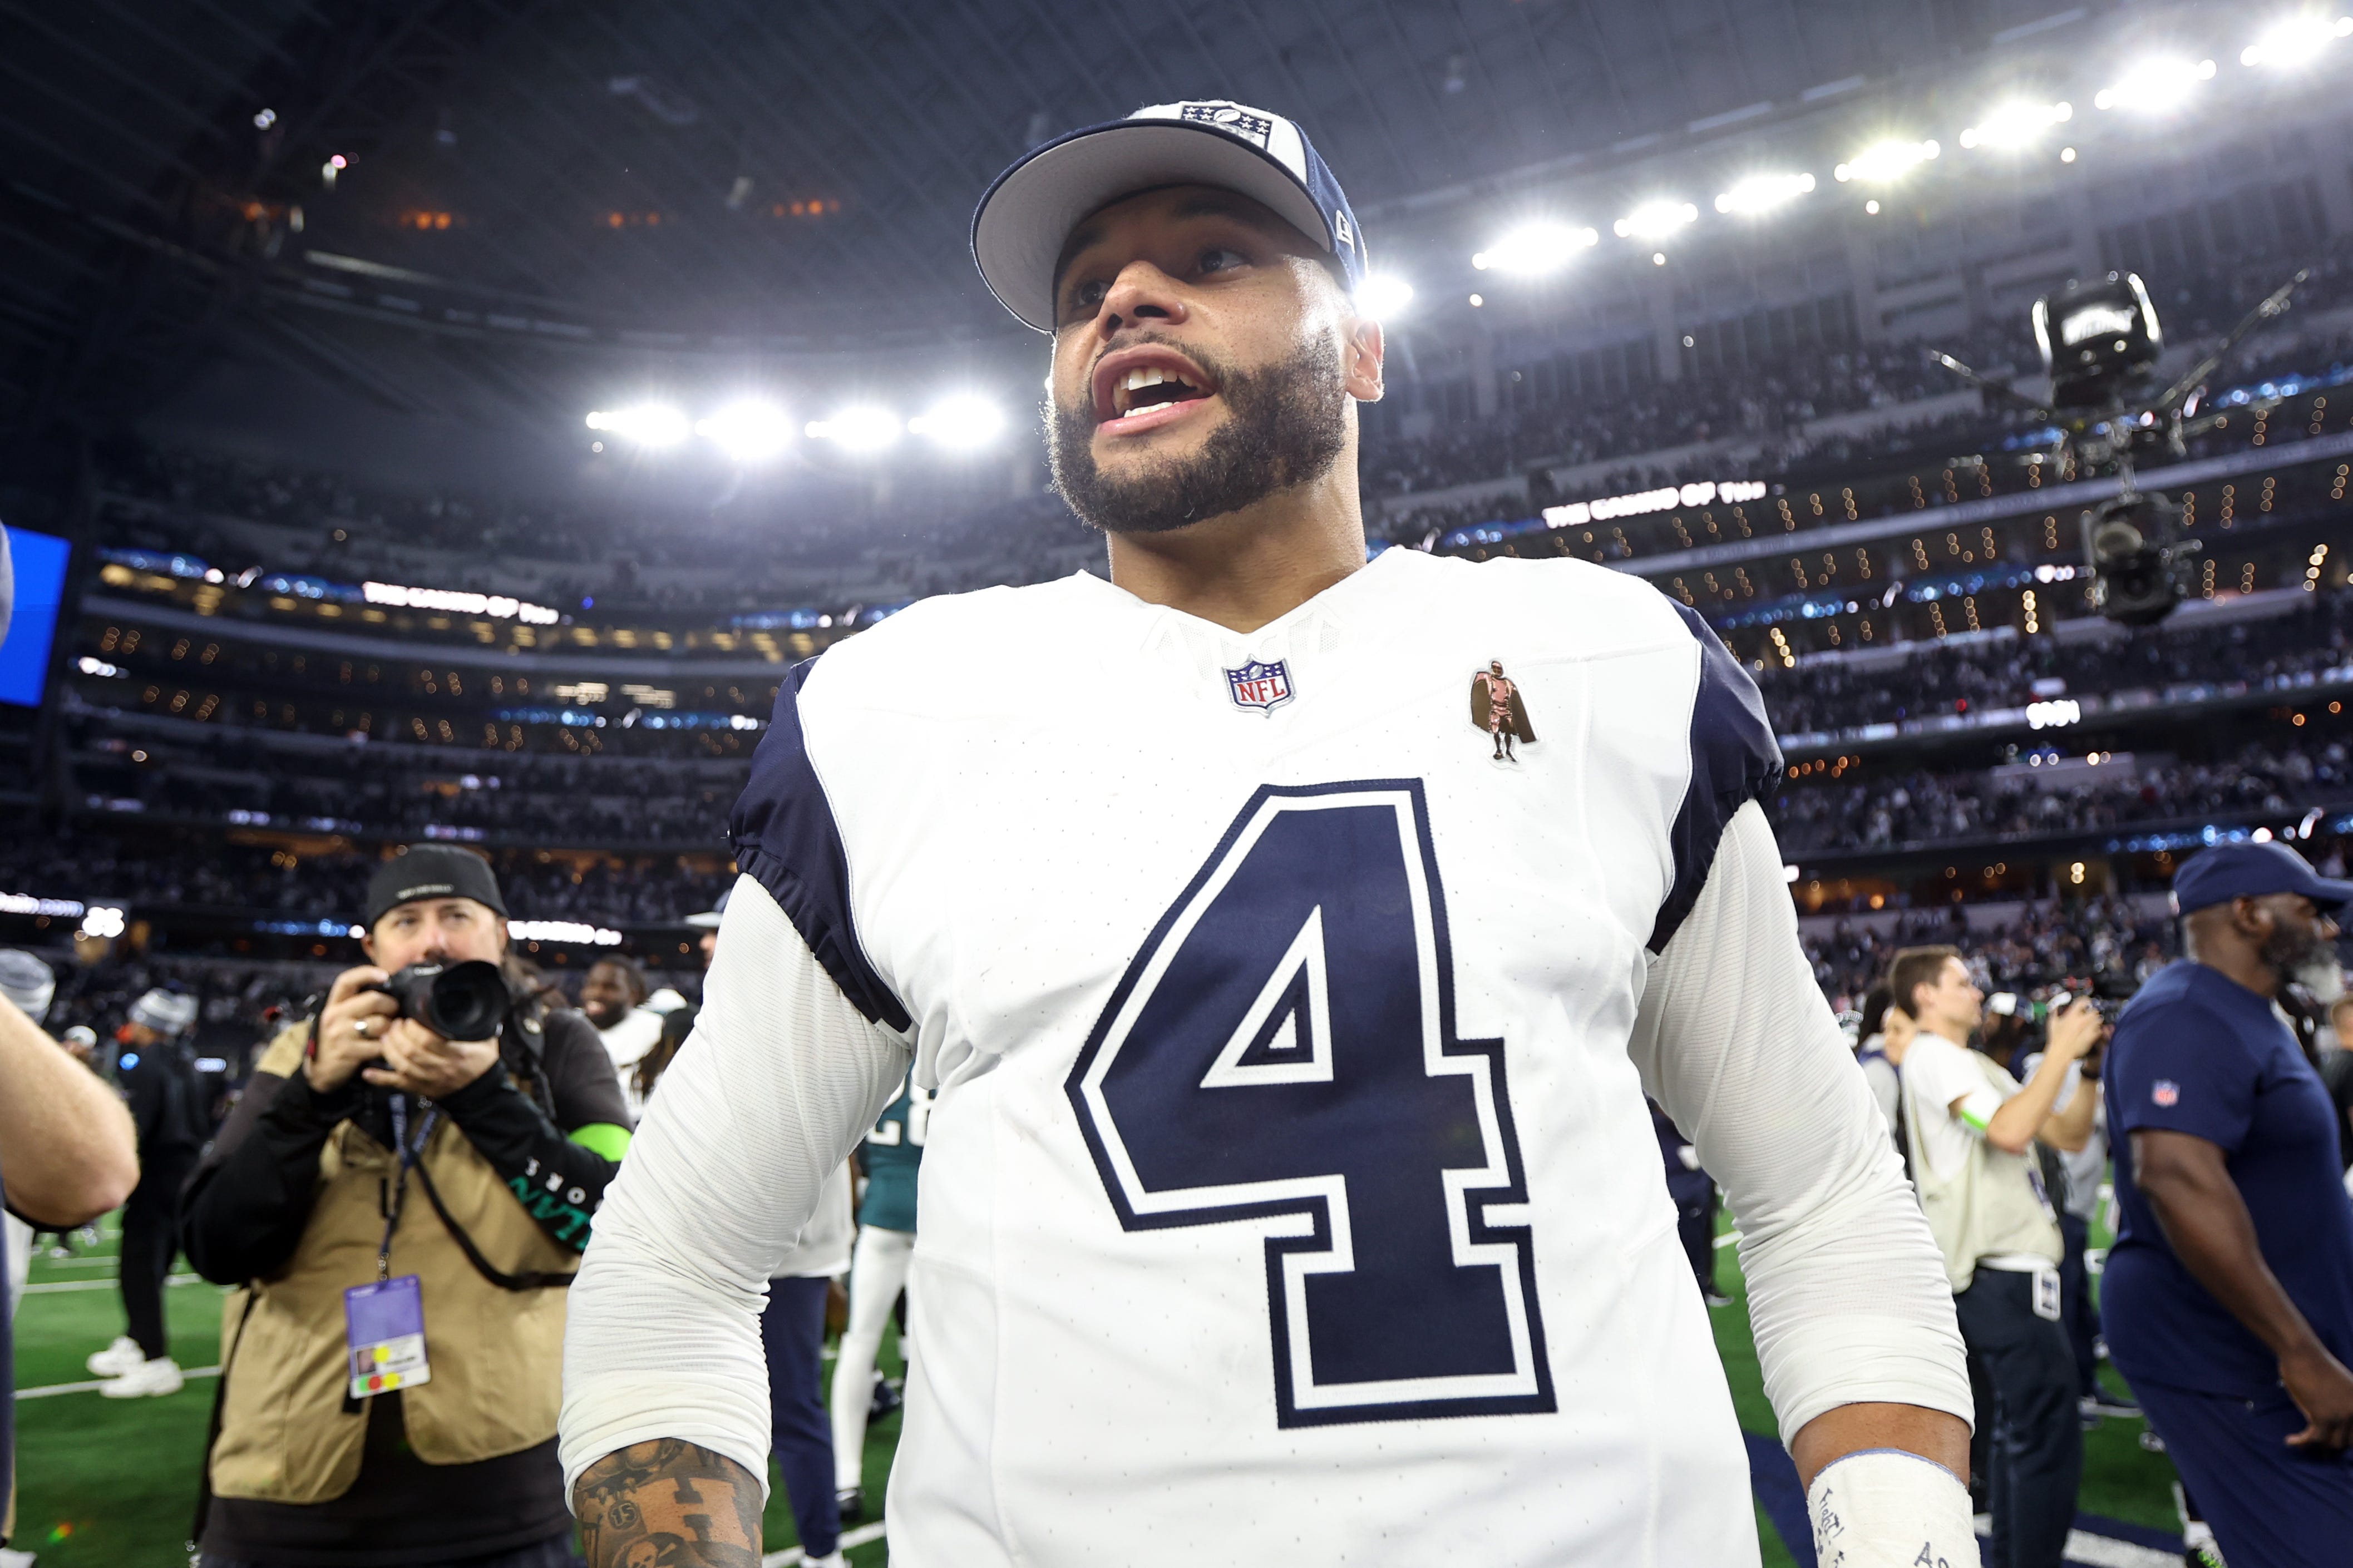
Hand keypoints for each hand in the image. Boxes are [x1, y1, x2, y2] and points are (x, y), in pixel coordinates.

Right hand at [310, 967, 395, 1092]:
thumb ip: (359, 1003)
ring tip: (390, 1032)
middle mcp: (334, 1016)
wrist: (320, 1071)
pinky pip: (380, 1045)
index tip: (385, 975)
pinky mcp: (348, 1052)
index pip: (346, 980)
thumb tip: (389, 987)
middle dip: (391, 1005)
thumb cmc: (339, 1038)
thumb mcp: (342, 1017)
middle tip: (394, 1013)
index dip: (367, 973)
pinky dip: (388, 1046)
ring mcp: (340, 1034)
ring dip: (392, 1028)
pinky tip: (386, 1048)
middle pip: (373, 1000)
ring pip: (380, 1023)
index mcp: (333, 1004)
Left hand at [361, 1017, 500, 1099]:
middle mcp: (442, 1068)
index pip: (428, 1040)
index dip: (413, 1028)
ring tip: (385, 1037)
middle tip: (394, 1023)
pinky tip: (367, 1071)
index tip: (409, 1017)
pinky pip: (397, 1084)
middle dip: (397, 1035)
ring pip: (401, 1066)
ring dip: (388, 1050)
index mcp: (458, 1053)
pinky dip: (380, 1078)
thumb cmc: (482, 1060)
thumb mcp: (486, 1037)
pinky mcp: (420, 1089)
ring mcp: (429, 1080)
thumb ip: (476, 1021)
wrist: (482, 1091)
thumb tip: (469, 997)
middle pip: (410, 1051)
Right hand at [2044, 997, 2103, 1062]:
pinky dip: (2097, 1029)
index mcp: (2072, 1015)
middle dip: (2092, 1011)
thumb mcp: (2052, 1022)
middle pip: (2094, 1011)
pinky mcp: (2092, 1037)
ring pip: (2098, 1020)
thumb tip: (2056, 1006)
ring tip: (2091, 1021)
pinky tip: (2092, 1030)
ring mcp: (2088, 1029)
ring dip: (2095, 1019)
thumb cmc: (2055, 1038)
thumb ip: (2055, 1011)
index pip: (2083, 1002)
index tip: (2086, 1001)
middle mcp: (2082, 1021)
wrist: (2061, 1051)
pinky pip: (2099, 1030)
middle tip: (2089, 1013)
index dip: (2085, 1000)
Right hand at [2279, 1342, 2352, 1450]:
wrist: (2302, 1353)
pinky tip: (2290, 1440)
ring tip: (2303, 1442)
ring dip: (2317, 1446)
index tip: (2330, 1444)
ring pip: (2334, 1444)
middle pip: (2349, 1442)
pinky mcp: (2323, 1416)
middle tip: (2318, 1448)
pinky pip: (2315, 1439)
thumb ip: (2345, 1404)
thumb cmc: (2315, 1365)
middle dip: (2333, 1446)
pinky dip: (2301, 1442)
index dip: (2346, 1441)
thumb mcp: (2341, 1386)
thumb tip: (2337, 1425)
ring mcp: (2342, 1415)